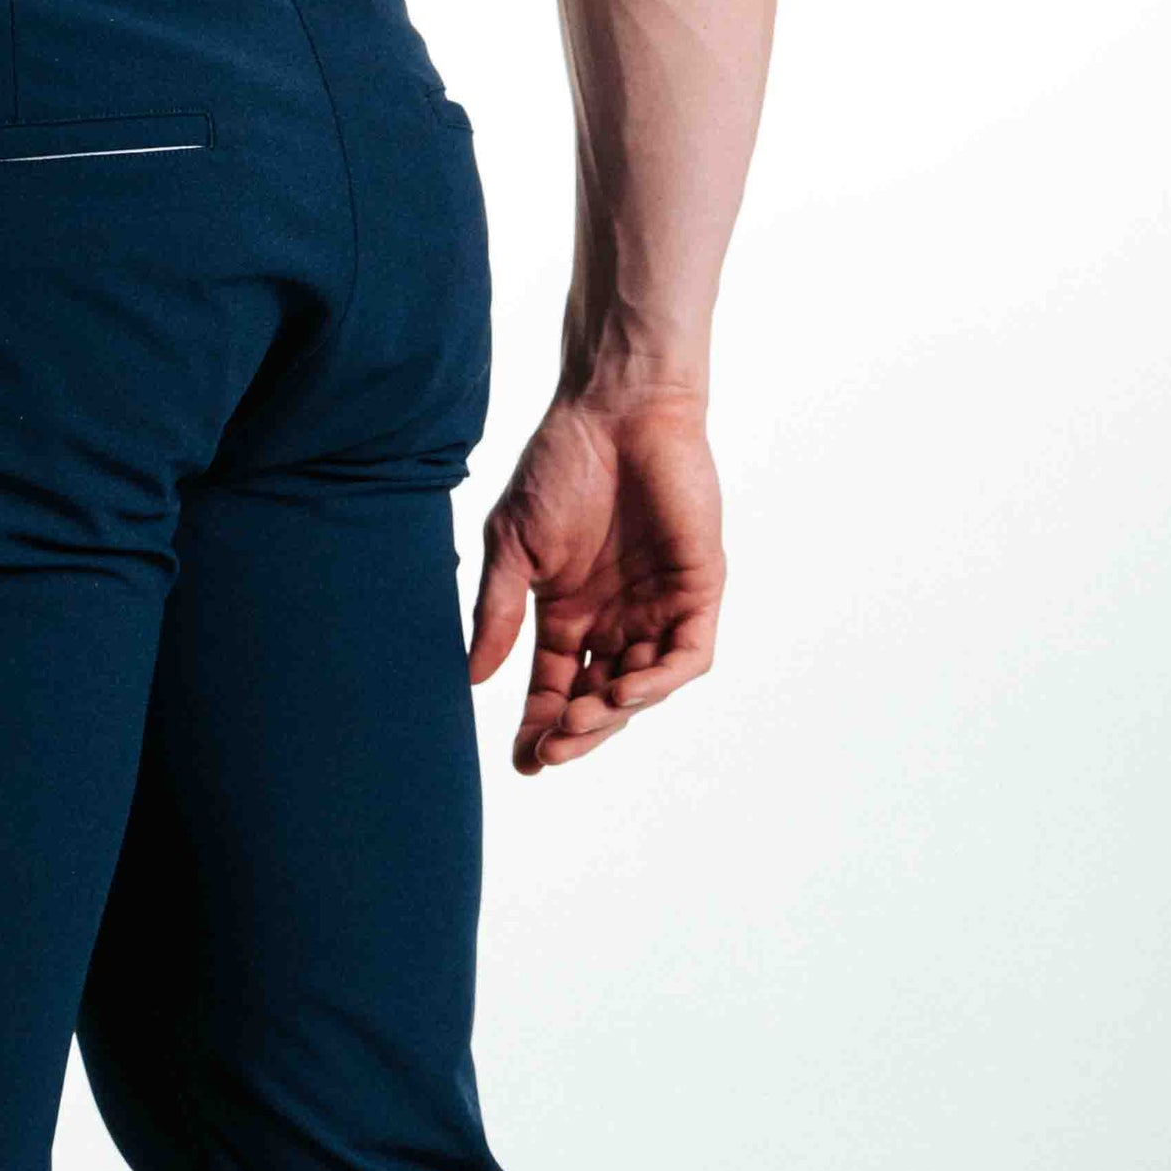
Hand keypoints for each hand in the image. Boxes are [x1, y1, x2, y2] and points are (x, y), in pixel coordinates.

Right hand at [468, 393, 723, 774]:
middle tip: (551, 749)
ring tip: (580, 721)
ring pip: (642, 688)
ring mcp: (657, 607)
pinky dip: (659, 682)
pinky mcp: (697, 588)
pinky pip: (687, 655)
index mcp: (569, 616)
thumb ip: (499, 613)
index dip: (541, 728)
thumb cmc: (561, 465)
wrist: (616, 408)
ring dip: (613, 716)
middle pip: (599, 701)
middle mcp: (615, 620)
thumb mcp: (513, 548)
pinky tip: (624, 692)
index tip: (524, 761)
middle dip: (576, 732)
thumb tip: (473, 678)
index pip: (556, 689)